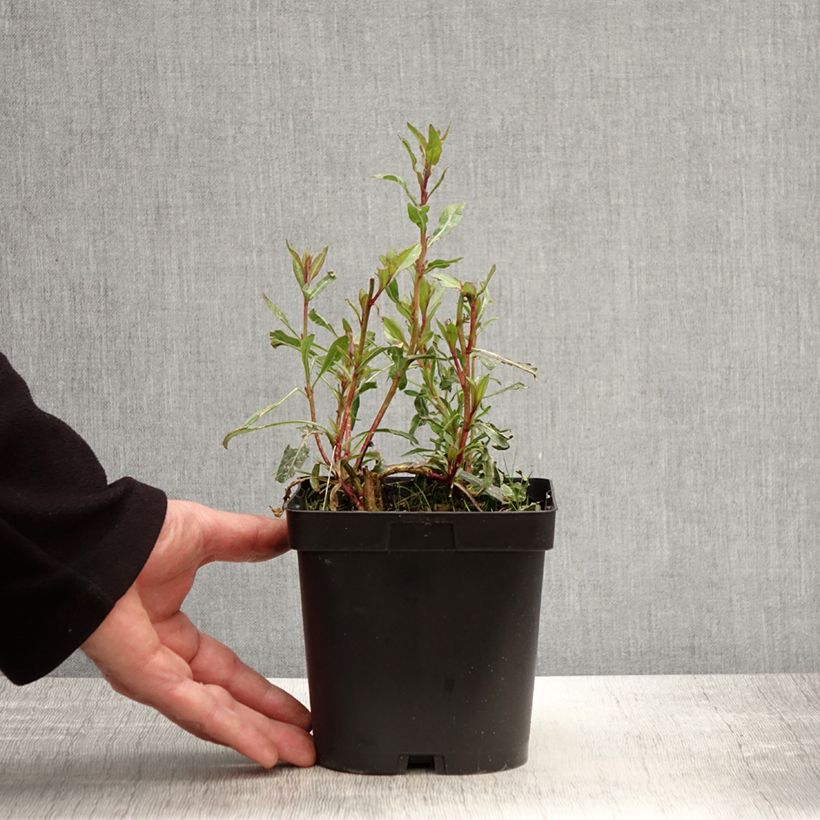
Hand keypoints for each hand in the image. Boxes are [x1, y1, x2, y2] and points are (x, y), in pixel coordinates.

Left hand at [82, 499, 314, 768]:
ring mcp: (151, 674)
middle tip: (304, 744)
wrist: (97, 534)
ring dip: (258, 735)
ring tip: (296, 751)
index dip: (263, 693)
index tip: (294, 707)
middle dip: (268, 725)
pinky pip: (196, 710)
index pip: (227, 674)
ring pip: (214, 715)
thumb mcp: (208, 534)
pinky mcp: (145, 679)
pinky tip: (262, 746)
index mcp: (171, 632)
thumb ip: (249, 539)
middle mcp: (161, 662)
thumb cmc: (133, 533)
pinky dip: (232, 730)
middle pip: (225, 704)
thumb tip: (285, 535)